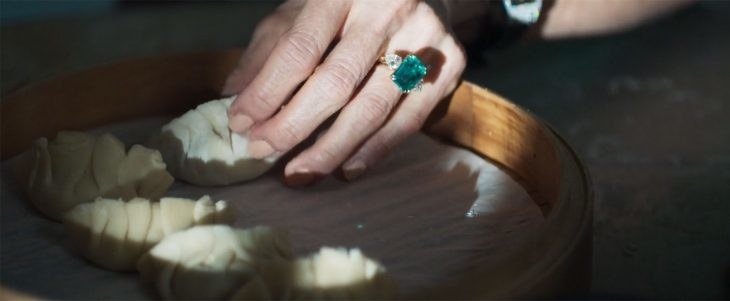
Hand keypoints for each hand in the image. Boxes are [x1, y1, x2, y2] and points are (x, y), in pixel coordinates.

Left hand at [223, 0, 465, 185]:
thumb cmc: (352, 3)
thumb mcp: (303, 11)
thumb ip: (269, 50)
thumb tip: (234, 96)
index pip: (300, 49)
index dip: (268, 91)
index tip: (242, 124)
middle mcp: (388, 8)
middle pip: (336, 82)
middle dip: (294, 125)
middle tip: (263, 153)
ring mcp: (425, 37)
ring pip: (372, 107)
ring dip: (332, 148)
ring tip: (300, 174)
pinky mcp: (450, 64)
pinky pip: (409, 119)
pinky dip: (376, 149)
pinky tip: (348, 169)